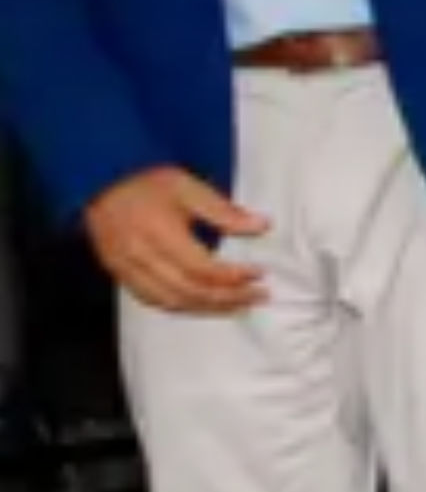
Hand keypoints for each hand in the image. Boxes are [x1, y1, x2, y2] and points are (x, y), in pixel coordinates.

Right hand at [84, 166, 268, 316]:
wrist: (100, 182)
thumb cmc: (143, 183)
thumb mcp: (189, 187)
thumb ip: (224, 211)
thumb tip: (260, 225)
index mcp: (159, 234)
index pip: (202, 269)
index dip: (234, 276)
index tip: (258, 274)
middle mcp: (140, 257)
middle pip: (189, 292)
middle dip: (228, 299)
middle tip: (256, 296)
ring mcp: (126, 269)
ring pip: (170, 302)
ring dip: (207, 309)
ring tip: (236, 306)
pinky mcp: (118, 273)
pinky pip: (150, 300)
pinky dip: (179, 307)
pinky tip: (200, 304)